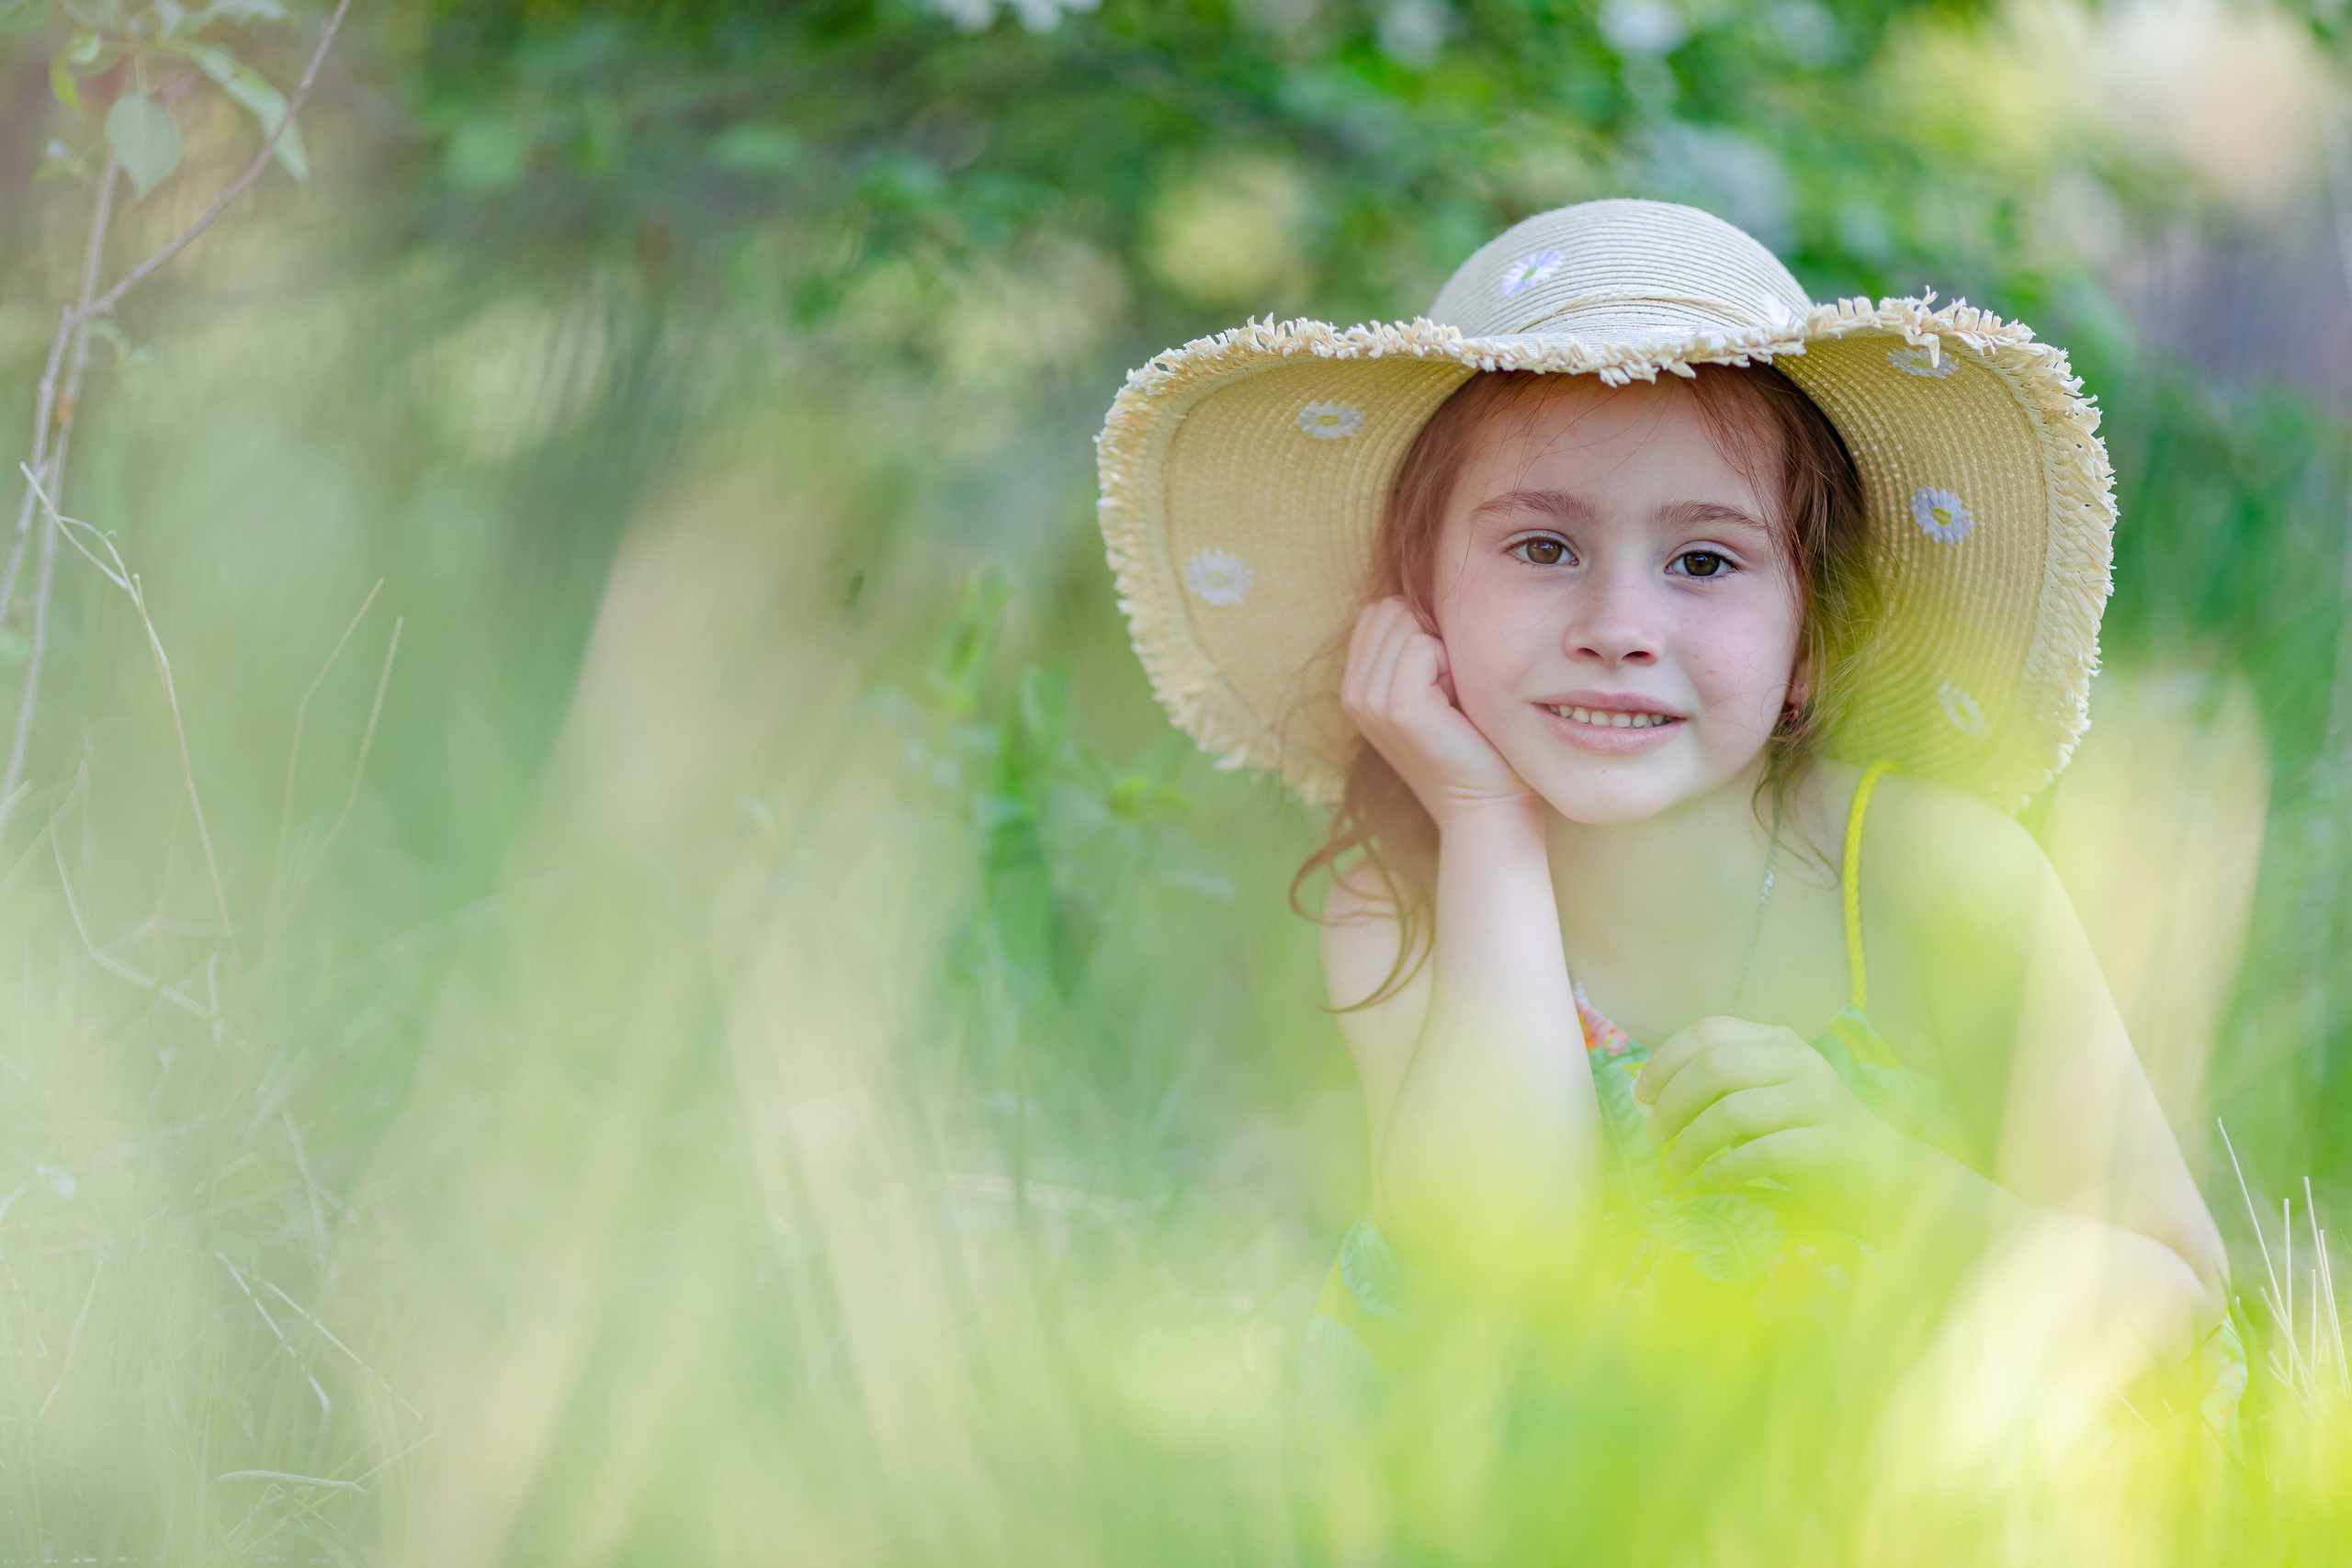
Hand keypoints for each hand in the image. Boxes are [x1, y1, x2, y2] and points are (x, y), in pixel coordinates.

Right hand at [1340, 597, 1536, 829]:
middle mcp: (1353, 692)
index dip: (1420, 630)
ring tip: (1453, 699)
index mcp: (1356, 684)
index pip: (1379, 611)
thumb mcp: (1432, 684)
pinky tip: (1457, 704)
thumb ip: (1414, 641)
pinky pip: (1422, 646)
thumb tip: (1422, 590)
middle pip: (1390, 611)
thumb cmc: (1472, 740)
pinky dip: (1450, 666)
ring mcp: (1370, 702)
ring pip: (1406, 625)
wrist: (1486, 800)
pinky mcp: (1398, 708)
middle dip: (1429, 637)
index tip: (1440, 677)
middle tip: (1449, 690)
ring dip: (1443, 653)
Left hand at [1633, 1016, 1923, 1233]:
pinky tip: (1712, 1178)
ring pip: (1733, 1110)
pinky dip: (1726, 1167)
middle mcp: (1799, 1062)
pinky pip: (1763, 1152)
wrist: (1886, 1176)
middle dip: (1672, 1102)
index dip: (1666, 1060)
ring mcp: (1818, 1102)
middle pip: (1715, 1067)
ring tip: (1676, 1166)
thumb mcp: (1767, 1097)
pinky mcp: (1828, 1145)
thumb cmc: (1809, 1136)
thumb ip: (1722, 1088)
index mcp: (1778, 1042)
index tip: (1642, 1094)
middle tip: (1655, 1134)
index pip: (1709, 1032)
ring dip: (1692, 1142)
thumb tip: (1653, 1097)